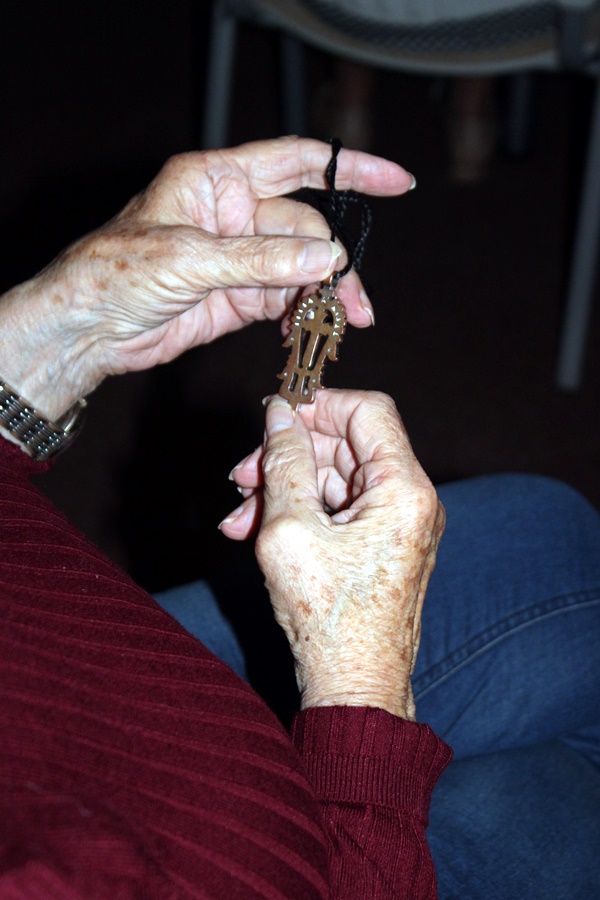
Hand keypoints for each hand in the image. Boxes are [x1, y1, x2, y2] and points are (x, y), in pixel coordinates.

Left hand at [0, 137, 412, 420]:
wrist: (88, 329)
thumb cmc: (117, 271)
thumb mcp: (190, 259)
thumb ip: (260, 259)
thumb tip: (329, 260)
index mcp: (219, 179)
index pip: (298, 162)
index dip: (351, 169)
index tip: (399, 182)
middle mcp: (235, 213)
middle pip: (307, 229)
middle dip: (334, 264)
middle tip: (351, 302)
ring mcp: (240, 257)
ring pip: (302, 269)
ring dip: (325, 296)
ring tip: (344, 323)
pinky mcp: (239, 296)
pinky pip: (286, 300)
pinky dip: (303, 315)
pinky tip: (309, 332)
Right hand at [222, 391, 444, 719]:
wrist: (354, 687)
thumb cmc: (328, 618)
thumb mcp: (290, 530)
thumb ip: (283, 462)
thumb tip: (279, 413)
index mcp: (404, 489)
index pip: (367, 411)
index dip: (318, 405)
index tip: (274, 414)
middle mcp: (411, 500)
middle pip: (345, 444)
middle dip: (287, 455)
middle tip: (240, 475)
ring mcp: (396, 523)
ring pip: (335, 477)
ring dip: (283, 487)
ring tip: (238, 517)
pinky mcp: (380, 543)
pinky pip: (338, 508)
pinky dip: (298, 512)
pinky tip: (254, 530)